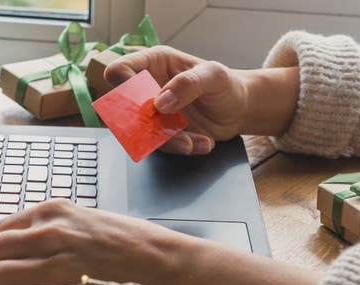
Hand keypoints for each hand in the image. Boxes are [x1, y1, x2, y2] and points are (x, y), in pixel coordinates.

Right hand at [104, 46, 299, 154]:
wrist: (239, 110)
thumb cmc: (226, 85)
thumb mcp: (214, 76)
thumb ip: (188, 84)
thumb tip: (160, 102)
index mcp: (154, 63)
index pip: (120, 71)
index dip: (123, 87)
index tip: (145, 102)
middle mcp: (148, 88)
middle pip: (123, 108)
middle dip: (144, 123)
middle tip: (168, 126)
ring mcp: (153, 113)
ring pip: (141, 132)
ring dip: (167, 140)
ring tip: (193, 140)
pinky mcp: (162, 133)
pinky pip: (161, 146)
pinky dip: (182, 147)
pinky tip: (202, 142)